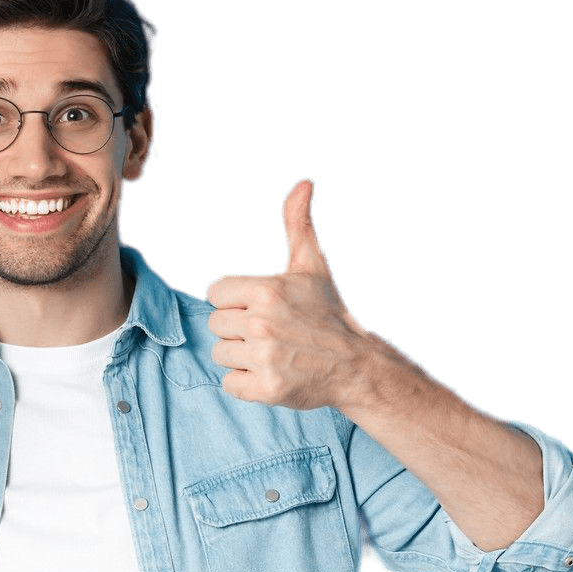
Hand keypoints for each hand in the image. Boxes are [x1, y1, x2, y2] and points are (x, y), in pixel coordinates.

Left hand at [204, 178, 371, 410]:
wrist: (356, 364)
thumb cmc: (327, 312)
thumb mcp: (311, 264)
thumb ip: (297, 223)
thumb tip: (304, 182)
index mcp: (265, 290)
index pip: (216, 292)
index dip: (235, 300)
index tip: (261, 307)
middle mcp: (262, 323)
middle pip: (217, 324)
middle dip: (239, 328)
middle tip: (272, 332)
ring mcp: (264, 357)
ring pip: (221, 354)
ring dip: (242, 356)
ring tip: (273, 351)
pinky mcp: (266, 389)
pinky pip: (230, 384)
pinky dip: (246, 383)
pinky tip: (271, 372)